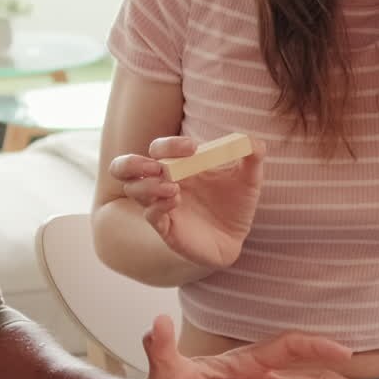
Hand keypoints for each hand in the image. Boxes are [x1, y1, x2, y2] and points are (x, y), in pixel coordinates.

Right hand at [109, 135, 264, 266]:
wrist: (237, 237)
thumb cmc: (236, 203)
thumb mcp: (249, 178)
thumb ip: (252, 156)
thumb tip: (252, 141)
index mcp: (179, 165)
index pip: (159, 148)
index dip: (171, 144)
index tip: (193, 147)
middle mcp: (163, 182)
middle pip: (125, 167)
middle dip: (132, 163)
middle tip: (157, 166)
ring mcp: (161, 205)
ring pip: (133, 190)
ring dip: (148, 185)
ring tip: (174, 187)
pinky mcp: (166, 228)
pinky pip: (150, 215)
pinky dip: (159, 206)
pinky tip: (176, 201)